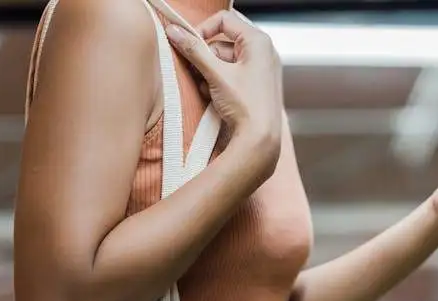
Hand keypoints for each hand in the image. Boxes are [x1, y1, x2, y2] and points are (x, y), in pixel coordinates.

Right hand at [166, 10, 283, 183]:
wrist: (261, 142)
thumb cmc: (246, 106)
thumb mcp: (216, 75)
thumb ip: (194, 51)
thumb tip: (174, 31)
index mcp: (258, 41)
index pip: (224, 20)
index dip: (203, 30)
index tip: (188, 45)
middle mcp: (264, 51)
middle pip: (224, 42)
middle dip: (206, 57)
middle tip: (194, 72)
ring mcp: (262, 70)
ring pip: (227, 61)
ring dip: (210, 73)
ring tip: (207, 89)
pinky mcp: (258, 87)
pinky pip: (234, 76)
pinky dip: (220, 84)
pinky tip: (215, 98)